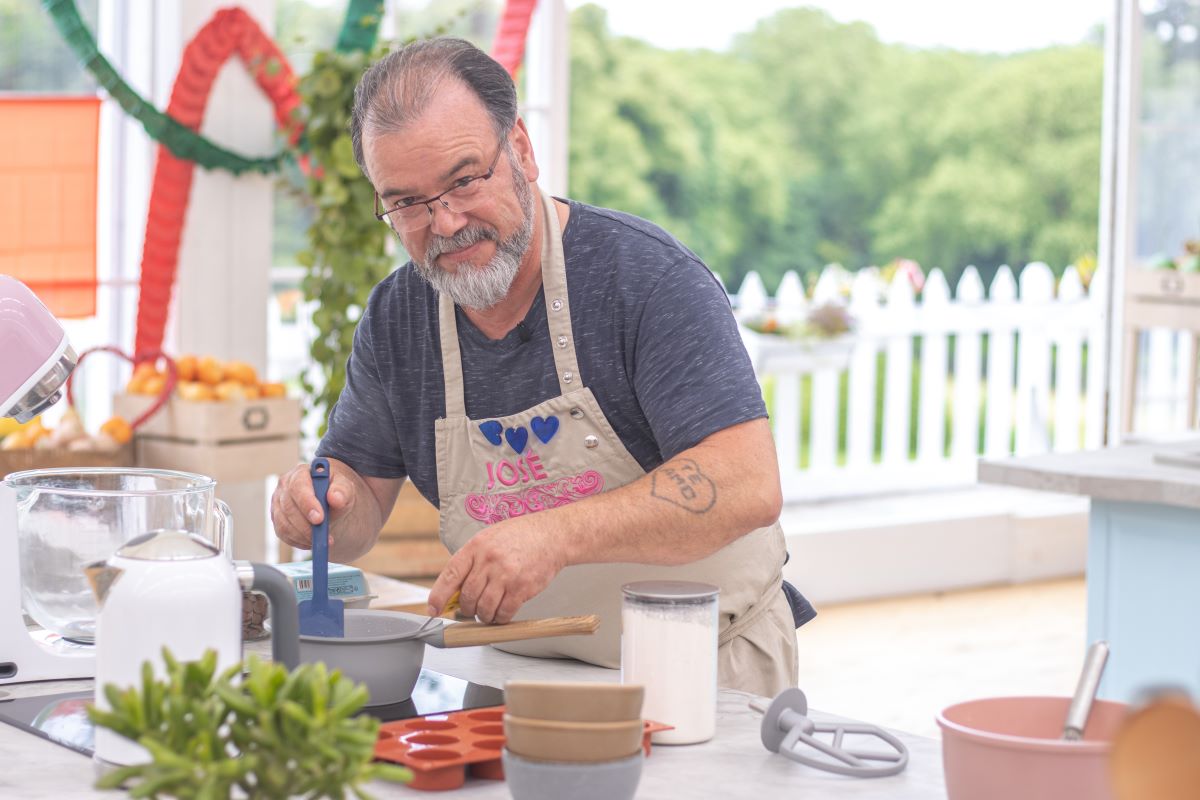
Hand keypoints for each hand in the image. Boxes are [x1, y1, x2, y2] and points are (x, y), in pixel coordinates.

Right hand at [270, 459, 358, 550]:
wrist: (329, 500)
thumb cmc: (335, 490)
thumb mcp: (345, 488)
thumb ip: (342, 491)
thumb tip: (335, 498)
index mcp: (300, 473)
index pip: (298, 486)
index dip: (307, 503)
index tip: (319, 519)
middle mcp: (284, 486)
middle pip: (289, 508)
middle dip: (306, 526)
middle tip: (324, 537)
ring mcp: (278, 503)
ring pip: (284, 524)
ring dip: (303, 536)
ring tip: (323, 540)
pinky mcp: (277, 518)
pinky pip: (283, 533)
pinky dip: (298, 541)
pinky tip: (312, 541)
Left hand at [427, 518, 565, 624]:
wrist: (552, 535)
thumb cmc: (520, 536)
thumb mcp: (489, 539)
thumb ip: (472, 561)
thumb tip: (455, 588)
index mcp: (476, 547)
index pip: (450, 575)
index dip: (438, 596)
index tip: (433, 609)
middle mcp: (489, 561)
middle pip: (467, 596)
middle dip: (466, 608)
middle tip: (471, 610)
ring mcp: (506, 575)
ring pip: (484, 608)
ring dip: (483, 616)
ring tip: (488, 613)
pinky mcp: (522, 588)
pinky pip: (504, 612)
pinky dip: (500, 618)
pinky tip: (502, 613)